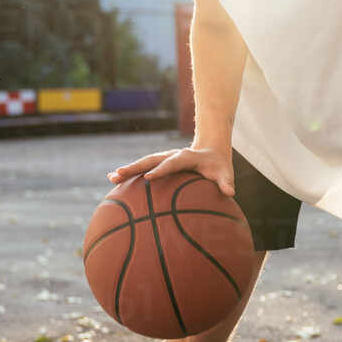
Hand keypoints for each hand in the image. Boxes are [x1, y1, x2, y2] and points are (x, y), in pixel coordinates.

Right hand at [107, 146, 234, 197]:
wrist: (212, 149)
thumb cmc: (219, 165)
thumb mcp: (225, 172)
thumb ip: (226, 181)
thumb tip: (230, 192)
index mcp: (186, 156)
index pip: (172, 163)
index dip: (160, 170)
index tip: (148, 179)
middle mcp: (172, 155)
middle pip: (151, 160)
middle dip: (135, 167)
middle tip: (119, 174)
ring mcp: (164, 158)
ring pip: (144, 163)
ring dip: (128, 169)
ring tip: (111, 177)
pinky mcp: (160, 164)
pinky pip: (144, 168)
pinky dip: (130, 174)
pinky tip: (115, 182)